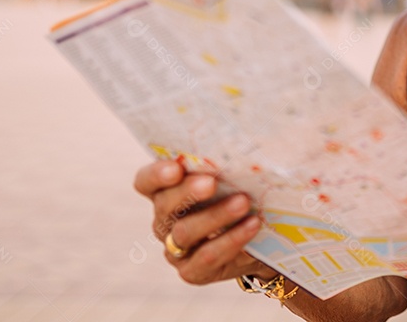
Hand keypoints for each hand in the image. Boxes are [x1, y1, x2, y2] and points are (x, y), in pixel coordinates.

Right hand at [133, 160, 273, 284]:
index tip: (175, 168)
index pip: (146, 181)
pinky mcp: (192, 271)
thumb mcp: (234, 175)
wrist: (259, 239)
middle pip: (164, 205)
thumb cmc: (242, 193)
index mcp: (166, 191)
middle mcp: (164, 220)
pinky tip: (252, 225)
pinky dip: (230, 240)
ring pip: (185, 232)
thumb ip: (229, 159)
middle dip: (187, 192)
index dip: (156, 175)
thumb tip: (249, 135)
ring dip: (215, 216)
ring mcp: (175, 248)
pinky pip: (206, 257)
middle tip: (211, 183)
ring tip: (243, 202)